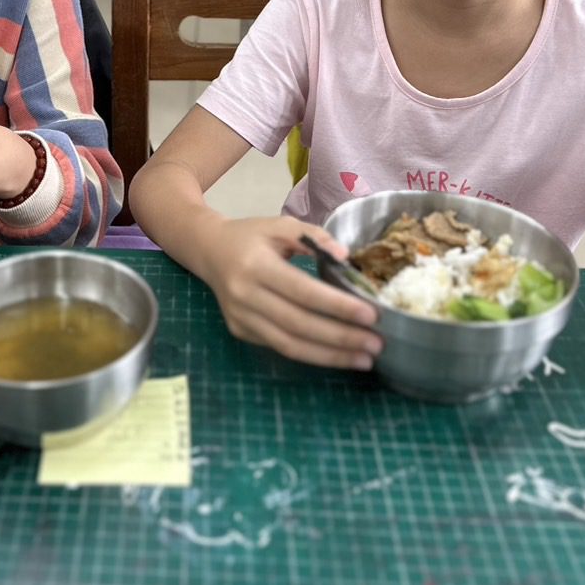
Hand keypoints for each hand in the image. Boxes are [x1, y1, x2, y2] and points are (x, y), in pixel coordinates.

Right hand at [196, 216, 380, 369]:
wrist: (208, 251)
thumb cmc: (250, 236)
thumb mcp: (280, 225)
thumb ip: (314, 236)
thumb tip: (346, 258)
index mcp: (255, 266)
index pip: (303, 291)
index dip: (338, 306)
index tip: (372, 315)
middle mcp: (245, 296)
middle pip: (299, 324)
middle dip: (341, 337)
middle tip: (377, 344)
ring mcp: (241, 319)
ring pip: (289, 345)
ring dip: (330, 356)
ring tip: (364, 359)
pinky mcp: (241, 332)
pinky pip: (280, 347)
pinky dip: (312, 354)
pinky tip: (338, 355)